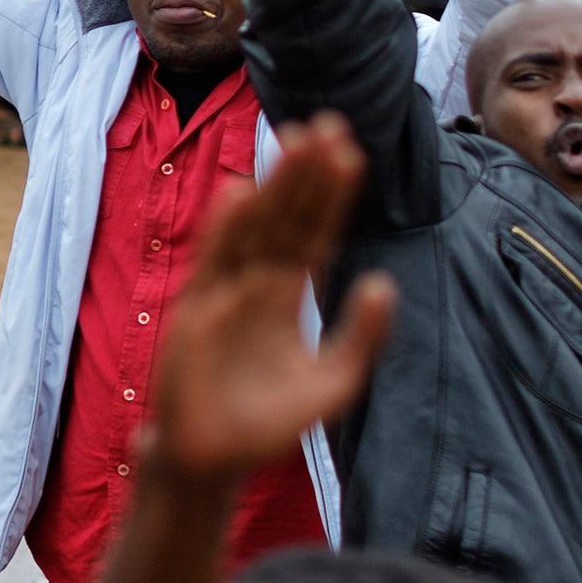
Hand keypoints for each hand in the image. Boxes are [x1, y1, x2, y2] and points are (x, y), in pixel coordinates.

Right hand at [144, 113, 395, 484]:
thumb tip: (384, 282)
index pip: (314, 231)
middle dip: (304, 172)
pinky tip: (240, 194)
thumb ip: (362, 334)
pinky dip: (225, 228)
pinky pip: (214, 262)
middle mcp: (255, 281)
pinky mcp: (197, 311)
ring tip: (294, 142)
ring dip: (273, 185)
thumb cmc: (269, 422)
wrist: (216, 459)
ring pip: (254, 227)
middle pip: (285, 216)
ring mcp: (223, 291)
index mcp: (286, 292)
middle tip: (328, 123)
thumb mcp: (335, 380)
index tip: (351, 150)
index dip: (331, 193)